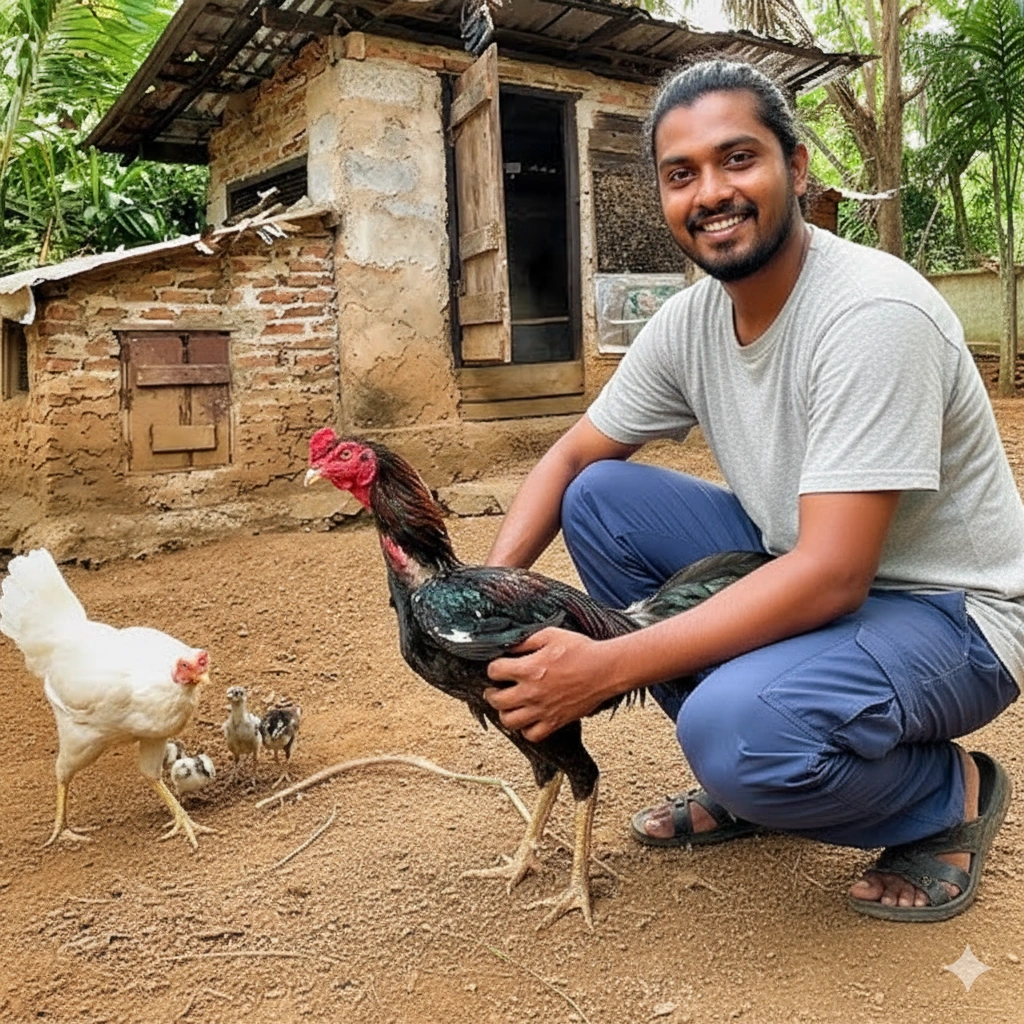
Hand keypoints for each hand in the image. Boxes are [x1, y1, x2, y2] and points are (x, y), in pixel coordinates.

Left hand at [484, 628, 611, 742]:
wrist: (606, 669)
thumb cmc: (581, 650)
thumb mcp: (550, 635)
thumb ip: (526, 641)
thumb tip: (507, 646)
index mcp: (529, 669)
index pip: (494, 672)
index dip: (494, 668)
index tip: (499, 667)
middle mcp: (532, 692)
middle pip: (496, 700)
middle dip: (492, 692)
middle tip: (496, 688)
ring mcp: (543, 710)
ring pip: (509, 721)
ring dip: (505, 712)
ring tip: (510, 704)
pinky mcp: (555, 722)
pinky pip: (532, 735)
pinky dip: (526, 729)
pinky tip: (529, 718)